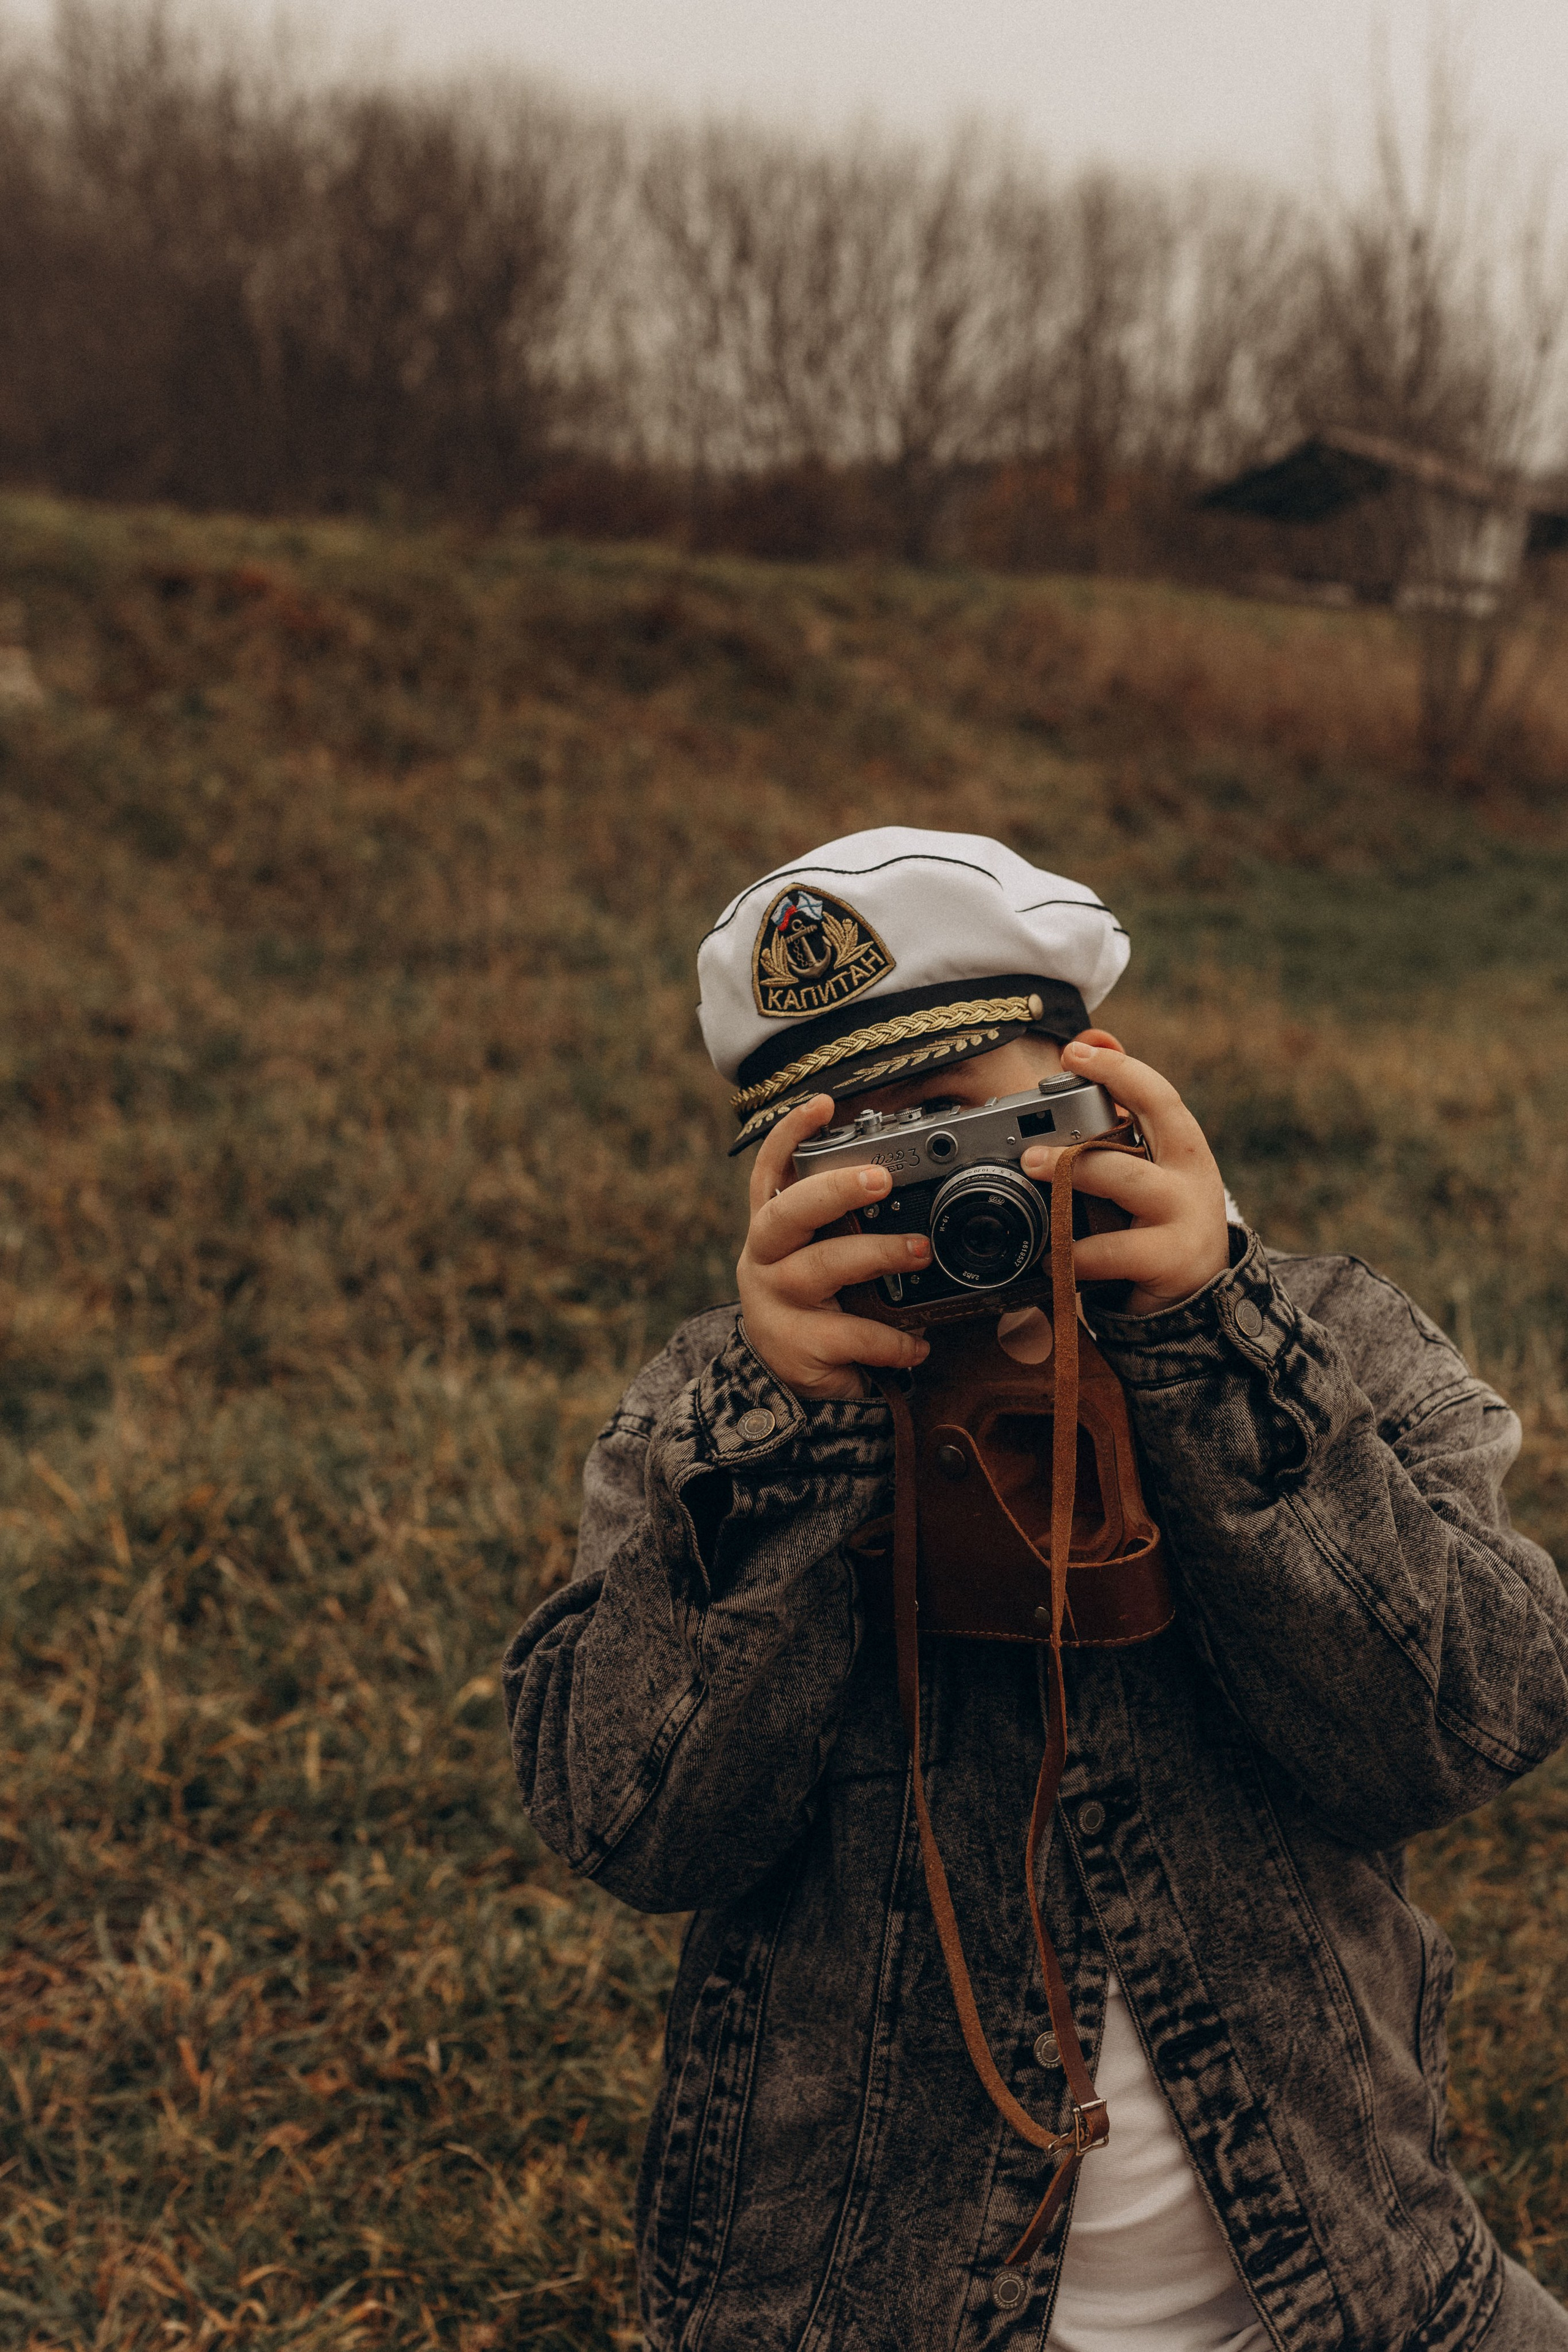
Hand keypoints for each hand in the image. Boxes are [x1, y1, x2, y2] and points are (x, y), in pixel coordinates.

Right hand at [737, 1095, 933, 1400]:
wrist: (790, 1379)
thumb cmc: (819, 1302)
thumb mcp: (824, 1254)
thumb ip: (846, 1222)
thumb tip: (907, 1182)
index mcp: (773, 1226)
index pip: (771, 1170)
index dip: (791, 1133)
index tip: (823, 1103)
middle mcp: (764, 1256)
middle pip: (788, 1212)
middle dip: (835, 1190)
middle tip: (881, 1180)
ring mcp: (774, 1300)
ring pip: (822, 1266)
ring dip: (877, 1254)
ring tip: (920, 1251)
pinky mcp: (793, 1345)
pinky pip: (848, 1332)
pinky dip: (891, 1338)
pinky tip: (918, 1343)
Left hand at [1021, 1040, 1228, 1315]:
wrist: (1204, 1294)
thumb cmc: (1163, 1216)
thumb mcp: (1151, 1160)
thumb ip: (1123, 1105)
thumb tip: (1096, 1036)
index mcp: (1183, 1144)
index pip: (1156, 1094)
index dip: (1118, 1069)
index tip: (1076, 1051)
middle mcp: (1190, 1175)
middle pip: (1140, 1135)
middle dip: (1081, 1134)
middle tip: (1029, 1151)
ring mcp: (1183, 1217)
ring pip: (1122, 1181)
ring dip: (1067, 1179)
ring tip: (1031, 1186)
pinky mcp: (1169, 1260)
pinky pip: (1110, 1250)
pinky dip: (1071, 1253)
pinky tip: (1049, 1257)